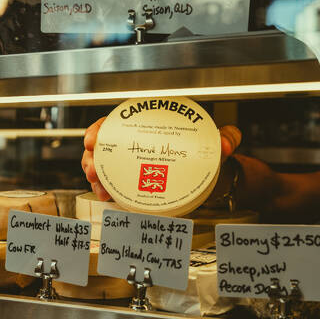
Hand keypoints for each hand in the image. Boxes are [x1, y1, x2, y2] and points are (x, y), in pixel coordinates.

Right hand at [81, 117, 241, 200]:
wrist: (212, 177)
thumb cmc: (209, 153)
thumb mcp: (217, 142)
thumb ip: (227, 137)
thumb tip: (226, 144)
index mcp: (150, 126)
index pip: (118, 121)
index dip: (100, 128)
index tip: (94, 139)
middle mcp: (136, 143)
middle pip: (104, 145)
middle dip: (92, 157)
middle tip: (93, 170)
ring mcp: (132, 163)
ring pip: (103, 165)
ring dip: (96, 175)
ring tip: (100, 187)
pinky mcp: (134, 182)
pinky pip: (113, 184)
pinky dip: (106, 190)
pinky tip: (107, 197)